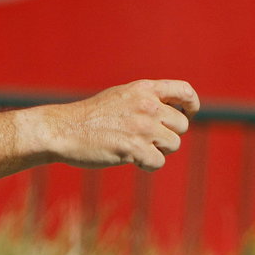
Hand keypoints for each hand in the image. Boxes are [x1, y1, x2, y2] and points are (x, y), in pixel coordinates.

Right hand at [27, 79, 199, 171]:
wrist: (63, 129)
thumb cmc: (90, 116)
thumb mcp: (120, 96)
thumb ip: (147, 100)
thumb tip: (176, 114)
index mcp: (143, 89)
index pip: (185, 91)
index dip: (191, 105)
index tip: (186, 114)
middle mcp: (146, 105)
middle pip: (182, 125)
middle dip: (168, 135)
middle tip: (146, 138)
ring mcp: (142, 127)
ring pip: (173, 145)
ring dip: (158, 150)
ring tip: (135, 147)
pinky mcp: (135, 148)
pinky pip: (158, 162)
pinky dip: (147, 165)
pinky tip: (130, 159)